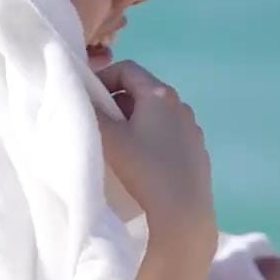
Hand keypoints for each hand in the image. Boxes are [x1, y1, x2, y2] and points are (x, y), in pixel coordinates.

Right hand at [94, 59, 217, 255]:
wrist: (183, 211)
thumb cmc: (144, 168)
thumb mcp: (109, 137)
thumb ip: (91, 110)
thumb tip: (81, 93)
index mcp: (160, 94)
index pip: (127, 69)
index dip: (103, 78)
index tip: (87, 99)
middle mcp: (181, 104)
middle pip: (142, 91)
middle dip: (116, 102)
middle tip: (99, 123)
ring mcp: (192, 128)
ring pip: (156, 114)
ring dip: (134, 121)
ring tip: (119, 145)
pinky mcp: (198, 150)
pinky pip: (169, 134)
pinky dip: (152, 138)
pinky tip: (143, 162)